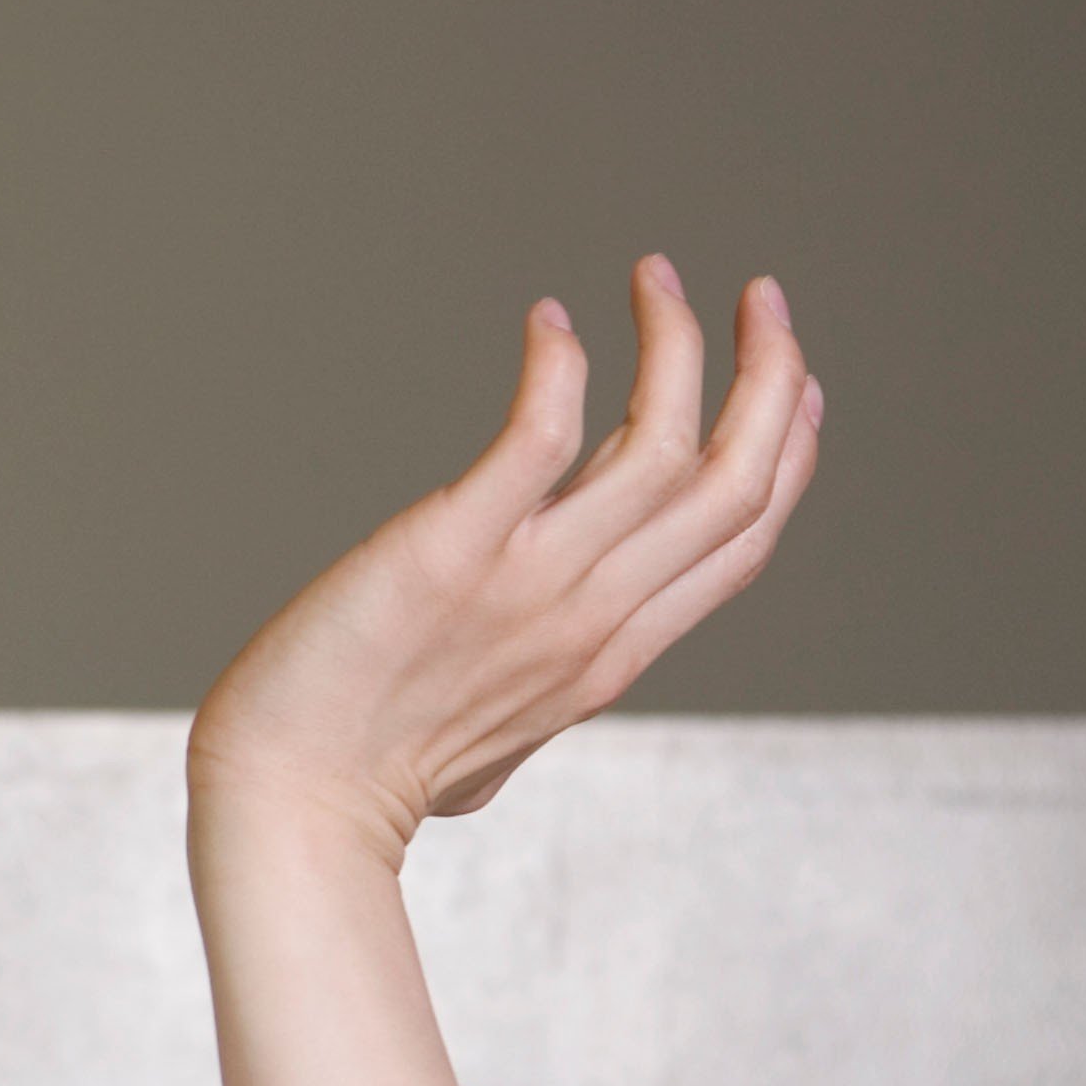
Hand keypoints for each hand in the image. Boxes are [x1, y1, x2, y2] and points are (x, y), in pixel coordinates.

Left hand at [191, 259, 819, 854]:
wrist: (289, 807)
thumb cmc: (363, 777)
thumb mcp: (488, 739)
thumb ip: (524, 694)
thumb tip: (515, 704)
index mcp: (611, 658)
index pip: (741, 542)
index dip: (786, 453)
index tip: (796, 385)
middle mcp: (591, 618)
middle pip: (735, 486)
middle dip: (771, 378)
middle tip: (762, 296)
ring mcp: (529, 584)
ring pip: (663, 450)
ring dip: (674, 347)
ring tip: (654, 278)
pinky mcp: (451, 552)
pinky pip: (542, 439)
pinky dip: (558, 368)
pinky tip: (547, 321)